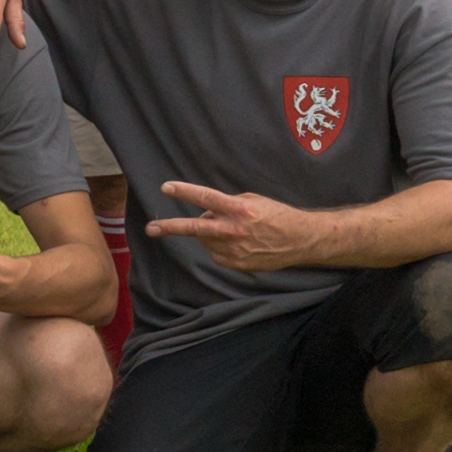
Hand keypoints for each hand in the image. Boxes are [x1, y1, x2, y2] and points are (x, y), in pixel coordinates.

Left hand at [144, 181, 319, 271]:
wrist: (300, 240)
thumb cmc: (276, 215)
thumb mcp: (252, 201)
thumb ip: (226, 205)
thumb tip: (206, 212)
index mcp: (239, 209)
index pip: (206, 198)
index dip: (184, 192)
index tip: (166, 188)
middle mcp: (235, 230)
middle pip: (195, 228)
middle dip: (170, 227)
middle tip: (151, 228)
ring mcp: (235, 250)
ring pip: (205, 239)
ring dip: (209, 233)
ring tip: (232, 230)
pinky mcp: (237, 264)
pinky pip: (216, 253)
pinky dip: (219, 246)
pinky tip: (238, 242)